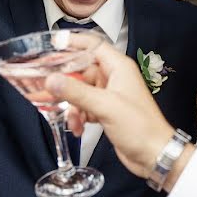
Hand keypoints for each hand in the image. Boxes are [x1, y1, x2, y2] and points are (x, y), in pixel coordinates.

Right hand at [44, 42, 173, 178]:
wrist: (154, 155)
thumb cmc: (140, 127)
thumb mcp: (105, 106)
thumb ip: (76, 92)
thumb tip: (51, 80)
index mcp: (119, 68)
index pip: (93, 45)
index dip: (73, 42)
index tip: (53, 44)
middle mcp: (113, 78)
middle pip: (81, 70)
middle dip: (63, 81)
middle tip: (42, 84)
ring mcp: (109, 95)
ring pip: (80, 91)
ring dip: (70, 104)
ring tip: (64, 116)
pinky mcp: (106, 111)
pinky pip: (84, 107)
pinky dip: (77, 116)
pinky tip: (76, 127)